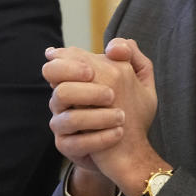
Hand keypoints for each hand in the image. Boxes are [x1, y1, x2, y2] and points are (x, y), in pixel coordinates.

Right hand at [43, 40, 163, 195]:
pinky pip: (76, 142)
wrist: (127, 148)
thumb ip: (130, 57)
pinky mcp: (66, 146)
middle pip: (58, 90)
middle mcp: (63, 100)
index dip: (71, 65)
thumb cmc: (128, 109)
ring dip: (98, 117)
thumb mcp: (137, 81)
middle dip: (83, 89)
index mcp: (75, 79)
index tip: (93, 71)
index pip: (58, 64)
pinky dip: (99, 138)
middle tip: (111, 94)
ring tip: (121, 117)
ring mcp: (62, 124)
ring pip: (69, 117)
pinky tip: (118, 133)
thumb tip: (113, 46)